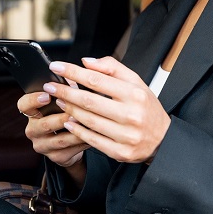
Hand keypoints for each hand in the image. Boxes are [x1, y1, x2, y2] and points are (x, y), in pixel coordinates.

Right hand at [17, 91, 88, 168]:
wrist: (70, 142)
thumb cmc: (66, 114)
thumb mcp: (64, 100)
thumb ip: (66, 88)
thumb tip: (73, 74)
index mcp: (32, 113)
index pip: (24, 105)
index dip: (33, 100)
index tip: (47, 95)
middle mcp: (33, 130)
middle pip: (43, 124)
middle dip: (60, 118)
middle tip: (73, 113)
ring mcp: (43, 145)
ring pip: (59, 140)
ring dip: (74, 132)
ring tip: (86, 124)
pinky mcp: (55, 157)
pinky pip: (70, 150)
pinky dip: (82, 142)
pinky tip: (92, 136)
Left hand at [43, 56, 170, 164]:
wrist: (163, 139)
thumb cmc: (145, 107)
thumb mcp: (136, 82)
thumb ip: (112, 68)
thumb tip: (85, 61)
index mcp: (135, 94)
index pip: (96, 80)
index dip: (73, 72)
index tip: (55, 67)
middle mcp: (131, 114)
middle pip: (88, 101)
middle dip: (64, 92)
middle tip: (49, 86)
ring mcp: (126, 135)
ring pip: (88, 120)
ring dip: (68, 109)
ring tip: (58, 101)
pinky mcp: (120, 152)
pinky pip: (92, 140)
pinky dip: (77, 129)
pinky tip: (68, 121)